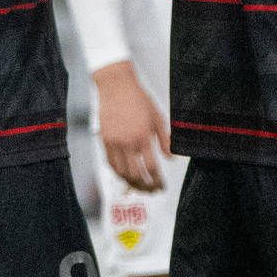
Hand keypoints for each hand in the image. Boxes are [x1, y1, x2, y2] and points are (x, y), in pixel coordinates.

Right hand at [92, 64, 167, 190]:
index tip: (161, 185)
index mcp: (143, 137)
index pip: (152, 167)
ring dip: (131, 183)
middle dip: (145, 186)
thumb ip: (165, 139)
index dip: (157, 180)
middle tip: (151, 190)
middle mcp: (128, 142)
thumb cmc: (138, 99)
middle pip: (136, 174)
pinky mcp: (104, 140)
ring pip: (121, 172)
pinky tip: (124, 175)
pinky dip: (118, 172)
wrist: (116, 87)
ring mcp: (114, 142)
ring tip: (139, 186)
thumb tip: (171, 156)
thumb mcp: (158, 117)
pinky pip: (110, 163)